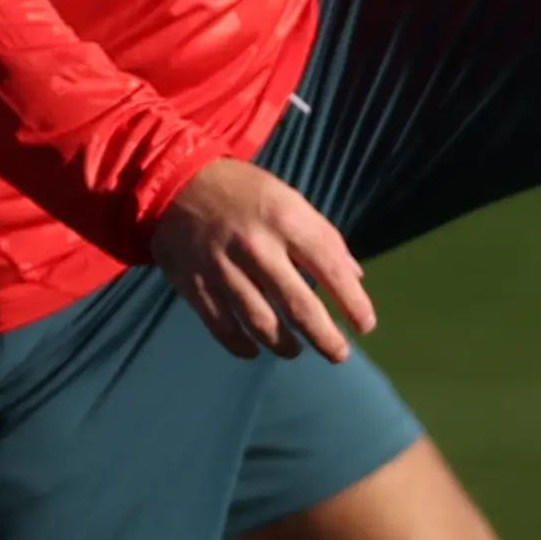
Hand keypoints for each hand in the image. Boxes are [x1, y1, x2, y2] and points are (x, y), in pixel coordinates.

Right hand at [152, 159, 377, 360]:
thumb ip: (323, 239)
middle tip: (339, 354)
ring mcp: (222, 269)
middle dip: (325, 338)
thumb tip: (355, 279)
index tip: (365, 325)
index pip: (330, 268)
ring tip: (296, 350)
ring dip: (286, 346)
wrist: (175, 184)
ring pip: (262, 325)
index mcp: (285, 219)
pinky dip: (244, 346)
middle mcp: (255, 246)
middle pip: (298, 306)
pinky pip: (224, 329)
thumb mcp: (290, 201)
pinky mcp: (195, 286)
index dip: (352, 302)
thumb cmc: (245, 195)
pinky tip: (256, 349)